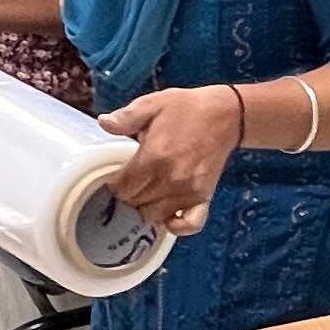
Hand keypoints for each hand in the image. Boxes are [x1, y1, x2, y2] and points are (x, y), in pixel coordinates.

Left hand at [96, 83, 239, 231]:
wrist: (226, 114)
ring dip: (147, 207)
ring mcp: (189, 191)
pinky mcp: (204, 197)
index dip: (114, 183)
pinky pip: (189, 225)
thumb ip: (126, 116)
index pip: (122, 187)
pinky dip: (177, 225)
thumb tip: (104, 123)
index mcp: (154, 157)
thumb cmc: (188, 108)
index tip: (118, 176)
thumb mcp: (153, 103)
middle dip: (128, 194)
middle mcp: (170, 179)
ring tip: (149, 191)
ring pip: (154, 216)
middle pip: (135, 203)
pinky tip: (170, 213)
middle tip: (132, 181)